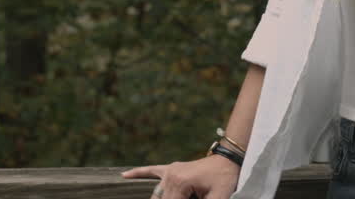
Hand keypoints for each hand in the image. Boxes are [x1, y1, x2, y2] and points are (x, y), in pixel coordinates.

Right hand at [121, 154, 240, 198]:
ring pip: (158, 195)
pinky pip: (151, 171)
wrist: (230, 160)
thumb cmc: (225, 179)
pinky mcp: (171, 168)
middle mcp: (170, 175)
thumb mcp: (218, 198)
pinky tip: (124, 176)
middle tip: (189, 198)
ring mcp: (169, 171)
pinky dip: (138, 173)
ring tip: (171, 196)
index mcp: (179, 182)